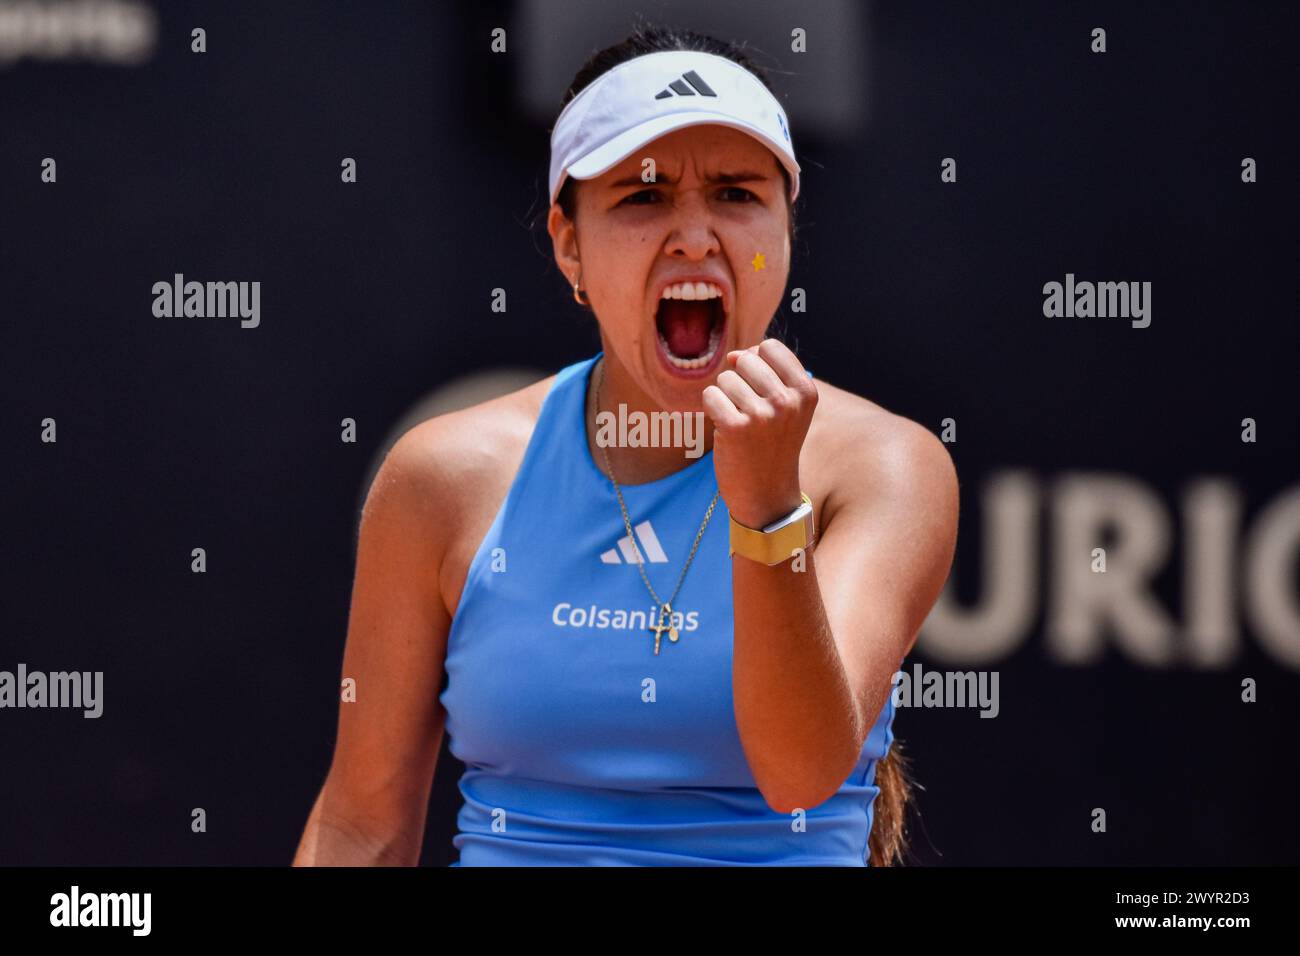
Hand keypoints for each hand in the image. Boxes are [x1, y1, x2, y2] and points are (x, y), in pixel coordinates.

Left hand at [702, 338, 817, 528]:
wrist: (766, 494)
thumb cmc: (772, 445)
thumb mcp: (787, 407)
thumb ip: (767, 373)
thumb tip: (734, 354)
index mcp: (805, 391)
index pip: (769, 347)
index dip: (756, 364)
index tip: (760, 391)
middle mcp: (787, 401)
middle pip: (745, 360)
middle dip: (739, 381)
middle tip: (749, 413)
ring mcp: (762, 414)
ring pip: (725, 378)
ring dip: (725, 398)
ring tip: (740, 424)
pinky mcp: (736, 428)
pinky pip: (710, 395)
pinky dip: (711, 410)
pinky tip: (725, 430)